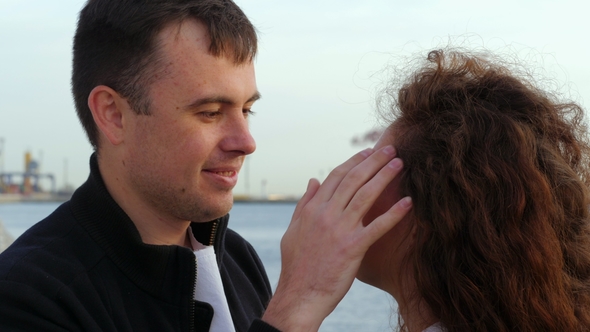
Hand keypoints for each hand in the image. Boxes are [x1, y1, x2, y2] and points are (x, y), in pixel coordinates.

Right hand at [261, 146, 411, 330]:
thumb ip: (304, 204)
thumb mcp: (294, 230)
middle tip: (390, 149)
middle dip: (373, 161)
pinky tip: (409, 203)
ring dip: (384, 177)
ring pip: (365, 195)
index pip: (335, 176)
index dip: (354, 162)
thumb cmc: (297, 266)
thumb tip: (313, 181)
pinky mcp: (353, 248)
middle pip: (353, 180)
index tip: (368, 152)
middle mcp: (325, 214)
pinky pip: (378, 226)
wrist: (300, 295)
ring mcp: (339, 230)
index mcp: (312, 209)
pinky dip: (394, 213)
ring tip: (400, 164)